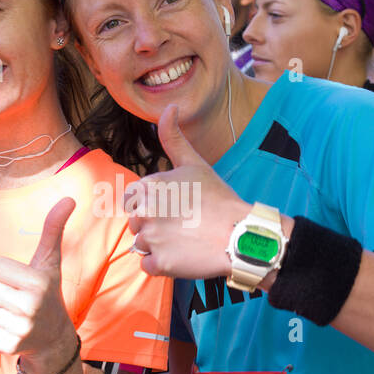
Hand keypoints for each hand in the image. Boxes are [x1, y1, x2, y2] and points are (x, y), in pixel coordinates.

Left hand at [0, 197, 79, 373]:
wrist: (52, 336)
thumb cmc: (46, 291)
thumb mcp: (49, 261)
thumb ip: (54, 229)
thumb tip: (69, 198)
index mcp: (38, 282)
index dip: (1, 270)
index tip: (17, 279)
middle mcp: (30, 306)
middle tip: (11, 295)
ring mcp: (19, 328)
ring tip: (9, 310)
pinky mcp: (8, 346)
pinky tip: (5, 325)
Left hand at [124, 105, 250, 279]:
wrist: (241, 233)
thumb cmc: (219, 198)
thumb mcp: (195, 163)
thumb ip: (173, 137)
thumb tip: (169, 107)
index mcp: (148, 187)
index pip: (132, 201)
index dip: (152, 205)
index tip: (174, 209)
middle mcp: (145, 212)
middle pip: (135, 224)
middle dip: (154, 226)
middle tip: (184, 225)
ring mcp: (151, 239)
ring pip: (141, 245)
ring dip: (158, 246)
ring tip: (185, 241)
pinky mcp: (160, 263)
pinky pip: (148, 266)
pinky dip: (163, 265)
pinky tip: (183, 256)